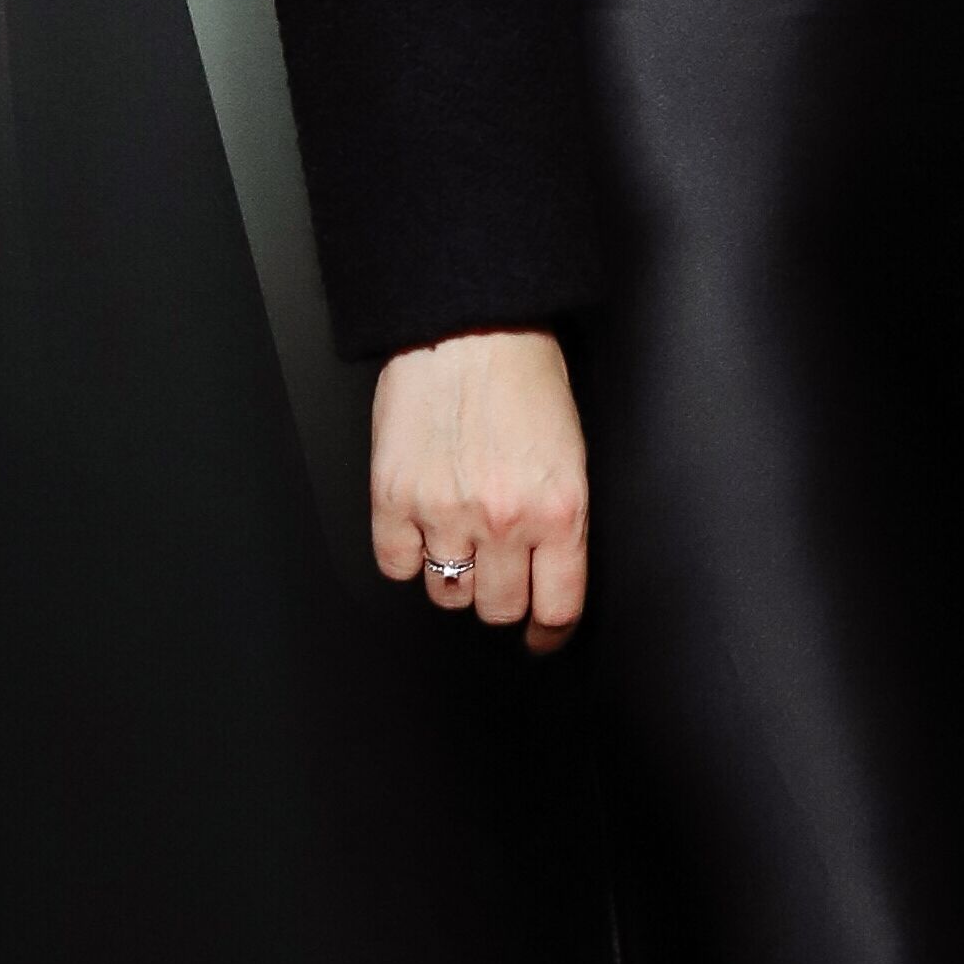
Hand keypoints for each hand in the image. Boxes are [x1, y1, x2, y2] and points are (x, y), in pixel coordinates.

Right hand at [371, 327, 590, 645]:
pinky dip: (406, 555)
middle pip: (497, 609)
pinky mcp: (392, 497)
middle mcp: (503, 519)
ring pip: (446, 593)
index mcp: (558, 509)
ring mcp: (443, 511)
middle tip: (497, 573)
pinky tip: (420, 528)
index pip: (557, 607)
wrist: (469, 328)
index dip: (549, 631)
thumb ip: (560, 519)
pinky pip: (395, 565)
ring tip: (458, 538)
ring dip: (453, 576)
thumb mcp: (571, 454)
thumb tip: (549, 572)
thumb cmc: (524, 378)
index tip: (542, 635)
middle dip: (499, 596)